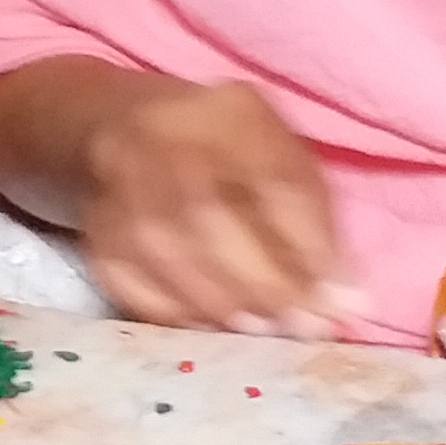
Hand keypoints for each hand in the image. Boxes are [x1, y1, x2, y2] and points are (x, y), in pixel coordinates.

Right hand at [0, 58, 354, 337]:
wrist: (126, 129)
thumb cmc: (229, 160)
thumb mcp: (282, 165)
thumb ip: (317, 229)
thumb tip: (350, 307)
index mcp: (233, 112)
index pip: (275, 181)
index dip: (309, 249)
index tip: (337, 305)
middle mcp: (166, 134)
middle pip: (209, 213)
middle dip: (261, 283)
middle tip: (296, 328)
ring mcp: (119, 176)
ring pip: (160, 247)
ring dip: (215, 301)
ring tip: (255, 332)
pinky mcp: (94, 223)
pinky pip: (124, 274)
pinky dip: (167, 311)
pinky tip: (204, 328)